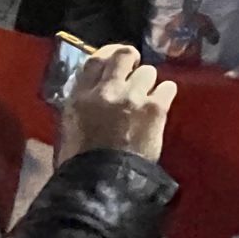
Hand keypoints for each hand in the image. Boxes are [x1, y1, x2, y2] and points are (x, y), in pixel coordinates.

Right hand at [58, 44, 176, 164]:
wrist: (103, 183)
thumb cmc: (81, 164)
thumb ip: (83, 106)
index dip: (109, 54)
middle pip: (124, 56)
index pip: (95, 60)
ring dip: (148, 83)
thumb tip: (95, 95)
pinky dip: (166, 94)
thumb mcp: (70, 129)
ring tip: (146, 99)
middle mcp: (106, 91)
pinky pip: (168, 88)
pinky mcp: (154, 109)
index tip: (117, 59)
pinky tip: (161, 105)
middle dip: (132, 61)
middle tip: (136, 74)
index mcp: (79, 97)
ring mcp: (131, 97)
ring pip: (148, 72)